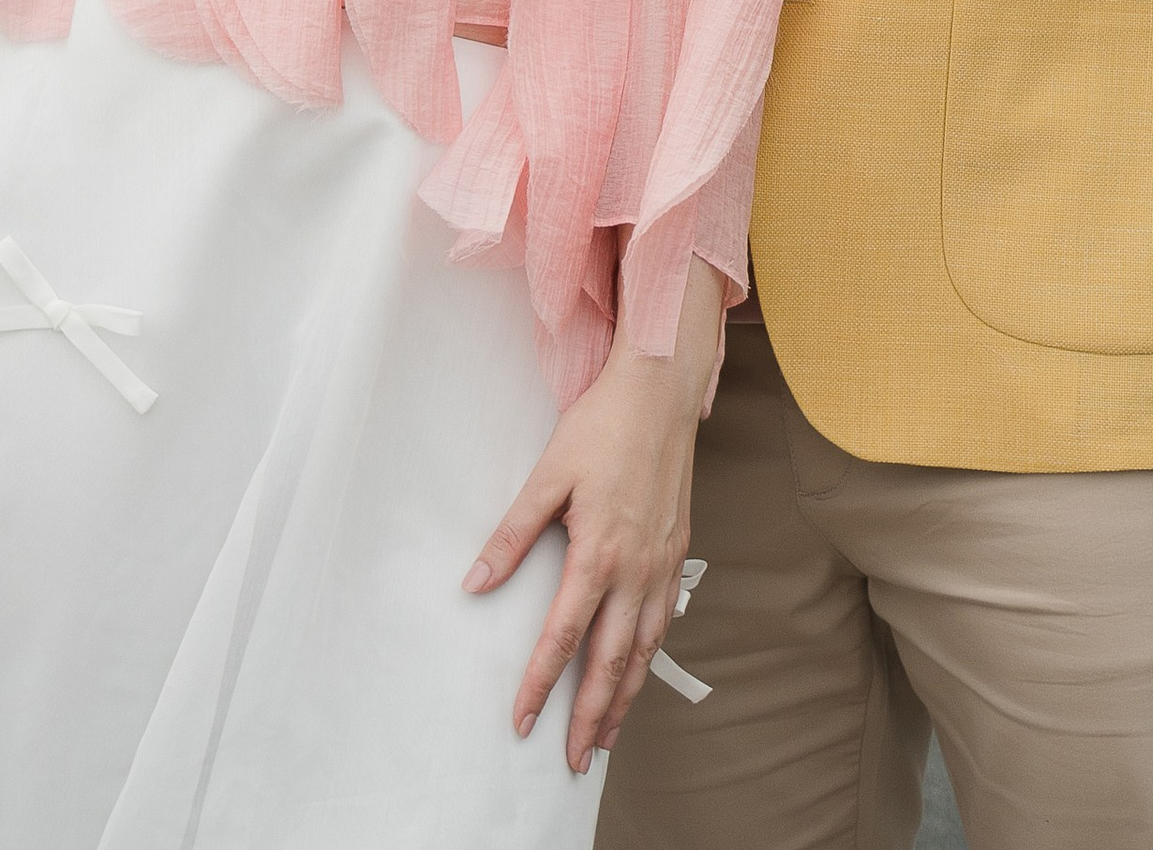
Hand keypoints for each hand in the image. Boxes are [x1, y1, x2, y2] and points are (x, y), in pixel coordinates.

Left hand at [465, 262, 724, 770]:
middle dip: (592, 716)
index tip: (522, 721)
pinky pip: (664, 621)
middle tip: (576, 759)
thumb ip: (512, 535)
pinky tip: (639, 668)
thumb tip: (475, 583)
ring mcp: (663, 564)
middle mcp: (636, 569)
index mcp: (598, 553)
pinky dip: (649, 656)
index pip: (563, 638)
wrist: (661, 392)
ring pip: (644, 650)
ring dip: (625, 697)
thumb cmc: (601, 427)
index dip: (540, 685)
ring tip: (609, 735)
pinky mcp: (677, 551)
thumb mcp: (546, 476)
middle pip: (611, 662)